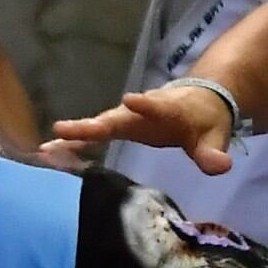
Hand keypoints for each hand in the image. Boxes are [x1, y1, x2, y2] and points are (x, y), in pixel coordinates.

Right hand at [40, 80, 240, 174]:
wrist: (195, 102)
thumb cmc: (203, 121)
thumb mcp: (214, 137)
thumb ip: (213, 152)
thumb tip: (220, 167)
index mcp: (168, 110)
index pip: (157, 106)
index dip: (145, 104)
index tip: (130, 100)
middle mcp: (140, 110)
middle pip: (114, 117)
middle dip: (90, 124)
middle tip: (62, 130)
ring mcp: (125, 117)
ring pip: (98, 125)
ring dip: (73, 135)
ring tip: (47, 147)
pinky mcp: (116, 126)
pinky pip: (92, 134)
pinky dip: (72, 143)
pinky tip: (48, 153)